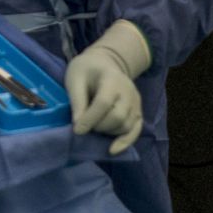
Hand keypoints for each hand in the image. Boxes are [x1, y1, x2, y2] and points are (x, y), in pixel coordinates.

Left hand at [65, 20, 150, 154]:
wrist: (105, 63)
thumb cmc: (86, 70)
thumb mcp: (75, 79)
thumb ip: (77, 101)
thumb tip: (78, 127)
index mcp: (111, 79)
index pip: (104, 102)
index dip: (90, 119)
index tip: (77, 130)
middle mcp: (128, 92)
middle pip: (118, 117)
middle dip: (99, 127)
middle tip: (84, 127)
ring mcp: (136, 103)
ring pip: (126, 126)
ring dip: (108, 133)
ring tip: (94, 127)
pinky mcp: (138, 112)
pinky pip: (136, 130)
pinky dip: (125, 142)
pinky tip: (112, 150)